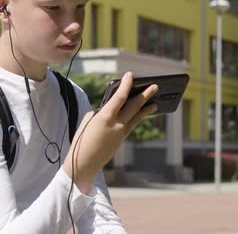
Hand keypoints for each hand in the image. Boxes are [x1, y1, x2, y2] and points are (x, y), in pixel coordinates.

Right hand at [63, 72, 157, 192]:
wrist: (84, 162)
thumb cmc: (82, 139)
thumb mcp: (89, 120)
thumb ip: (101, 111)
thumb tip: (113, 107)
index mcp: (105, 116)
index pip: (120, 96)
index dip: (126, 84)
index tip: (130, 75)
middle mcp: (117, 124)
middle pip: (135, 106)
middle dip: (145, 94)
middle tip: (155, 86)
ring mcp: (121, 132)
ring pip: (137, 116)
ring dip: (146, 108)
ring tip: (155, 102)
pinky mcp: (122, 139)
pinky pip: (133, 124)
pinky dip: (138, 117)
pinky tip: (142, 113)